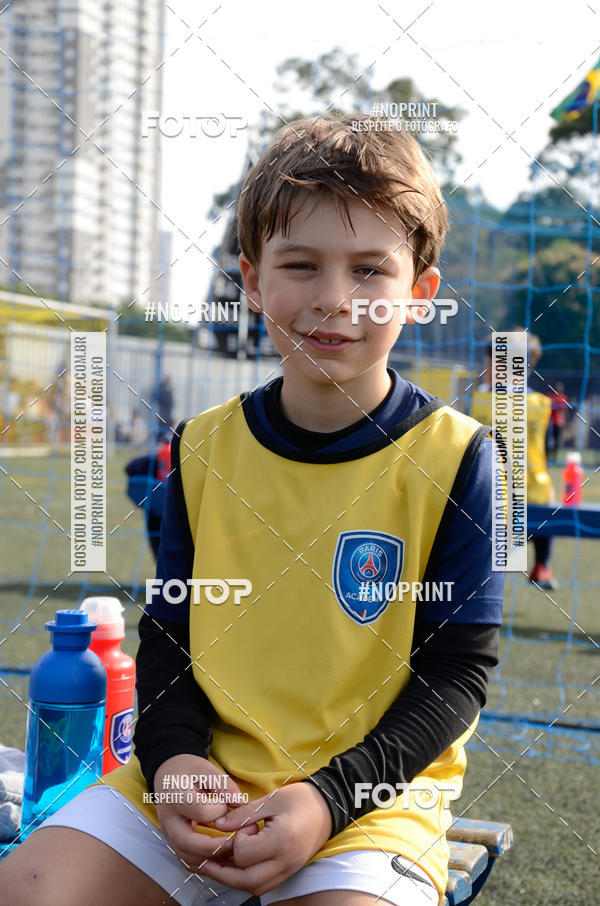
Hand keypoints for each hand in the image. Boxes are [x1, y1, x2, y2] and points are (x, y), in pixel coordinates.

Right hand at [153, 754, 257, 872]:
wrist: (168, 775)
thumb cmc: (188, 771)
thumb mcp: (205, 769)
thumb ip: (223, 784)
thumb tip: (239, 802)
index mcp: (175, 796)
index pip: (200, 811)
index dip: (219, 811)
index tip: (228, 805)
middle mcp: (168, 820)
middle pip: (186, 843)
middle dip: (214, 847)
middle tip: (236, 842)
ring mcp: (169, 835)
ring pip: (187, 858)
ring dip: (211, 859)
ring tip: (233, 849)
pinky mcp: (175, 844)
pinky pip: (189, 862)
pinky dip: (207, 864)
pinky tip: (223, 856)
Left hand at [197, 781, 332, 896]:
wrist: (329, 807)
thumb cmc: (302, 799)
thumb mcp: (272, 799)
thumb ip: (243, 813)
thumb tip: (219, 824)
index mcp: (281, 840)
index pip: (244, 854)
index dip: (237, 840)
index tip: (245, 825)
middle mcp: (285, 861)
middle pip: (246, 881)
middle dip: (222, 874)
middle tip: (208, 862)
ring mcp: (289, 869)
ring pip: (255, 888)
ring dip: (234, 881)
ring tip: (220, 866)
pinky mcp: (290, 871)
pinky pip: (265, 886)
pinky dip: (249, 881)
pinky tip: (240, 867)